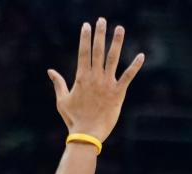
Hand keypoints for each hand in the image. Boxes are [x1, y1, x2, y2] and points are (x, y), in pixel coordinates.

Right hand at [47, 18, 144, 142]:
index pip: (83, 53)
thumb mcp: (62, 100)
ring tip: (119, 28)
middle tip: (101, 20)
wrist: (87, 135)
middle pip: (98, 51)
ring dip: (116, 42)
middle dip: (99, 34)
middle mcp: (95, 78)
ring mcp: (107, 84)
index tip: (86, 25)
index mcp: (81, 78)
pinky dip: (135, 66)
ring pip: (113, 59)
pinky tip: (141, 55)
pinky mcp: (118, 93)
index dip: (85, 38)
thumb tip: (50, 71)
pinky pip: (128, 77)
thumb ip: (58, 83)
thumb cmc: (73, 119)